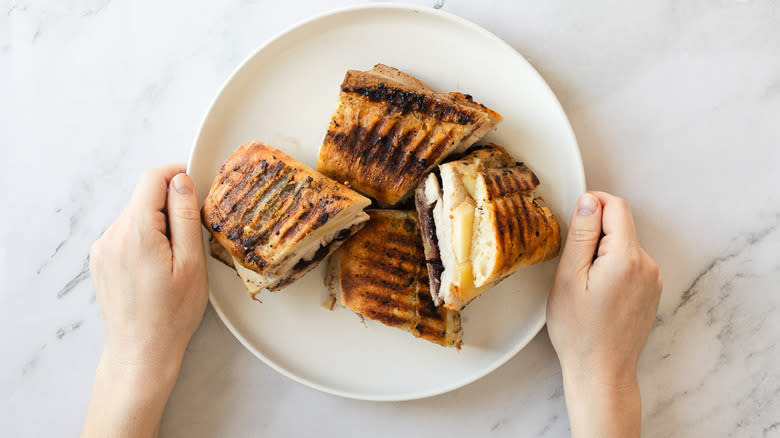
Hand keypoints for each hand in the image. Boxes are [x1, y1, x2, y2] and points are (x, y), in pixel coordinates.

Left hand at [83, 164, 207, 437]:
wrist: (141, 350)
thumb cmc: (172, 313)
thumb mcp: (191, 262)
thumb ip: (184, 216)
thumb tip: (181, 180)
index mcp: (137, 232)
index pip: (152, 179)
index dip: (175, 173)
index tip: (192, 181)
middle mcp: (112, 235)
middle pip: (143, 198)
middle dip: (168, 205)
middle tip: (190, 234)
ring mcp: (102, 248)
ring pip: (134, 216)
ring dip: (156, 223)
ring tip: (174, 258)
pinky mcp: (99, 260)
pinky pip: (124, 234)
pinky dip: (143, 238)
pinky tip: (156, 266)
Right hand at [547, 191, 661, 436]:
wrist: (602, 372)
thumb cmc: (579, 331)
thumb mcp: (568, 277)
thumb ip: (582, 234)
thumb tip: (589, 200)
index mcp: (626, 257)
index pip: (615, 206)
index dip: (591, 204)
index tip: (572, 221)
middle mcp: (647, 265)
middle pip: (620, 225)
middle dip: (594, 232)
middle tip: (572, 263)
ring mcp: (652, 280)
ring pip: (624, 245)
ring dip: (602, 251)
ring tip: (583, 283)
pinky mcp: (650, 292)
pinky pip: (630, 264)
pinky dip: (612, 267)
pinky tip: (596, 293)